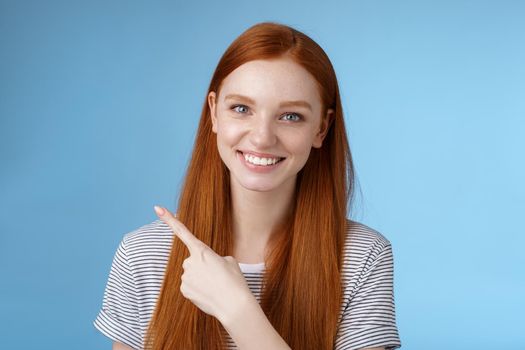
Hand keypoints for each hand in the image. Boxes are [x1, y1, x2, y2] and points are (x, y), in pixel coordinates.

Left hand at [153, 205, 252, 322]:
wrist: (234, 304)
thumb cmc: (235, 281)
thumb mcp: (229, 261)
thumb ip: (214, 258)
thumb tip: (206, 267)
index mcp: (202, 250)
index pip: (183, 232)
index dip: (169, 219)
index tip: (157, 208)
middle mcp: (189, 261)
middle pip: (193, 260)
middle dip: (202, 266)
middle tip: (217, 275)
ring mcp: (185, 276)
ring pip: (191, 274)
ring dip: (202, 278)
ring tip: (215, 285)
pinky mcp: (183, 290)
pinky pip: (189, 286)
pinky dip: (198, 289)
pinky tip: (208, 293)